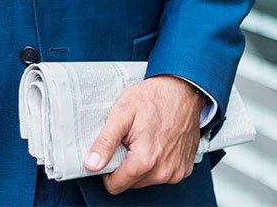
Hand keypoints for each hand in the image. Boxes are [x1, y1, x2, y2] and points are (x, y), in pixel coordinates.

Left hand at [83, 75, 203, 193]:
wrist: (183, 90)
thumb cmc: (154, 98)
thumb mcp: (121, 114)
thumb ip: (105, 142)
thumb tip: (91, 164)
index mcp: (145, 161)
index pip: (115, 186)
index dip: (107, 169)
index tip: (112, 151)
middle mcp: (163, 171)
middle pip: (130, 183)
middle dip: (125, 164)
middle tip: (129, 140)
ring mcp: (176, 172)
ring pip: (146, 180)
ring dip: (141, 164)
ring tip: (144, 139)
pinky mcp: (184, 169)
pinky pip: (163, 175)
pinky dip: (157, 163)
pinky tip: (158, 142)